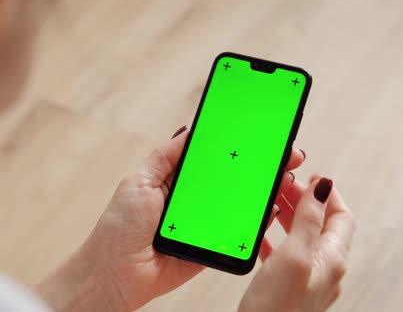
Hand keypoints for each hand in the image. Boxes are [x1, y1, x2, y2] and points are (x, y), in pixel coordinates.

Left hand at [40, 126, 305, 311]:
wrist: (116, 273)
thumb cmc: (119, 227)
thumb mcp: (140, 180)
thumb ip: (167, 156)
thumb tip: (190, 130)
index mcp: (176, 179)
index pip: (212, 157)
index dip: (235, 145)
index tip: (259, 133)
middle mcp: (193, 198)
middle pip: (232, 177)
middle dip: (259, 165)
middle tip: (285, 154)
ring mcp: (205, 222)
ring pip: (239, 203)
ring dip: (262, 190)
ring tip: (284, 176)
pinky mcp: (212, 245)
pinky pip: (237, 231)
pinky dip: (256, 221)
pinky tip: (270, 207)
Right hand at [238, 175, 354, 311]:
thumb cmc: (279, 307)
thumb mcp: (295, 254)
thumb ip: (310, 220)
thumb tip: (324, 186)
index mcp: (333, 258)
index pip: (341, 216)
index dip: (328, 193)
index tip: (310, 176)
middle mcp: (325, 268)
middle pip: (322, 225)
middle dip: (305, 201)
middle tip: (283, 186)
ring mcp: (308, 278)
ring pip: (303, 238)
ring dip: (290, 218)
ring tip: (272, 204)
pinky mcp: (289, 287)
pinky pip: (288, 255)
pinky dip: (276, 239)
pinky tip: (261, 237)